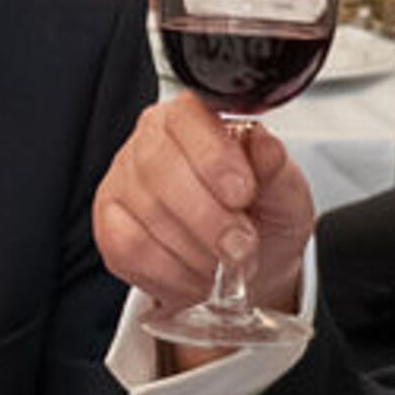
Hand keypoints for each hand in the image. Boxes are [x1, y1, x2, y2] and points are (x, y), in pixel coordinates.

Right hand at [93, 90, 315, 319]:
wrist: (250, 262)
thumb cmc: (264, 217)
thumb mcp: (286, 194)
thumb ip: (276, 170)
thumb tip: (265, 146)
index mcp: (195, 118)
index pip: (188, 119)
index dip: (214, 158)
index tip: (243, 195)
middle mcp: (151, 141)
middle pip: (160, 168)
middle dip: (208, 218)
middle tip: (241, 247)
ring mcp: (124, 182)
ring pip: (146, 214)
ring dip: (195, 252)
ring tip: (225, 266)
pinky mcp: (109, 225)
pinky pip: (128, 248)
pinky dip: (170, 272)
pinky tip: (196, 275)